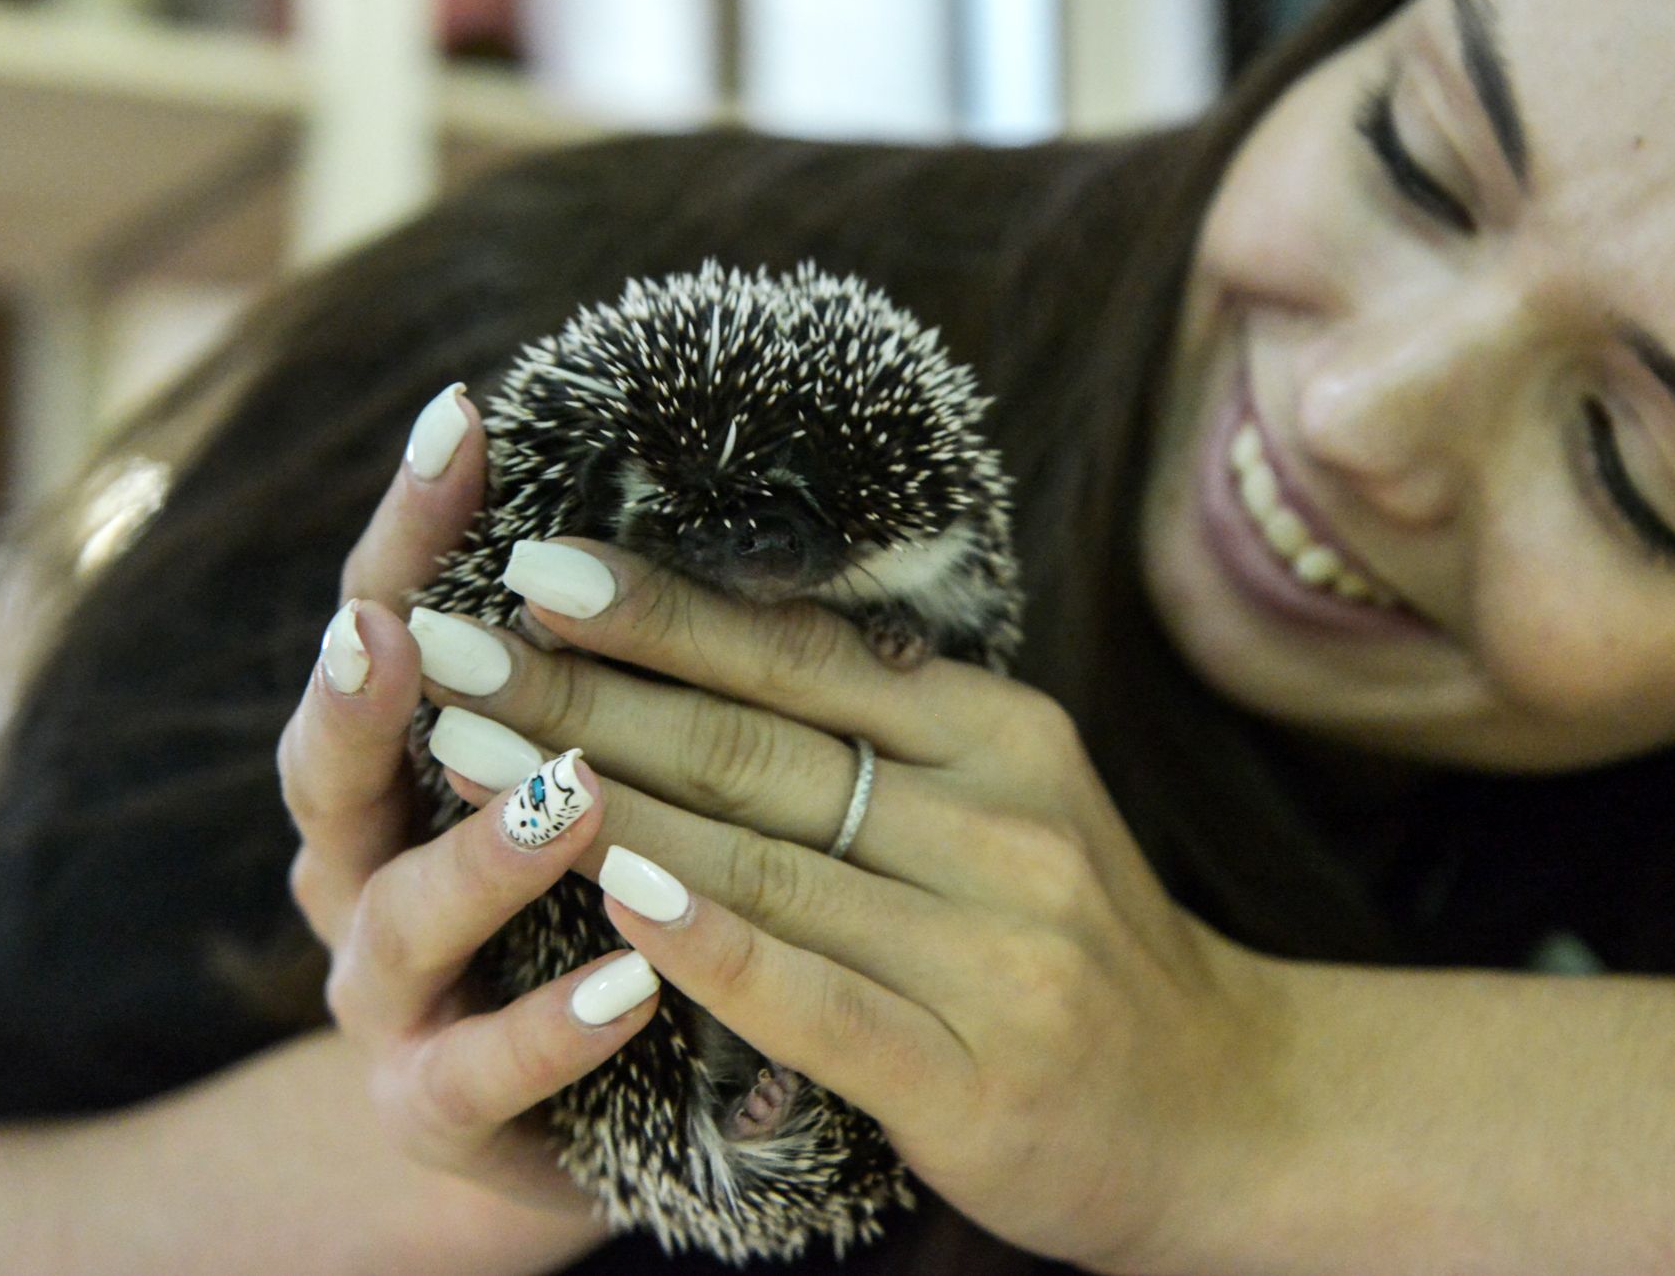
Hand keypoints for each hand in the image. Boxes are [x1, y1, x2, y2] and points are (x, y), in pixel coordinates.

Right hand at [274, 387, 661, 1229]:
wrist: (547, 1118)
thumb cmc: (585, 899)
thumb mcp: (586, 768)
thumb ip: (605, 665)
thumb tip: (696, 491)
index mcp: (397, 761)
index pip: (389, 617)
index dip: (414, 524)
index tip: (462, 416)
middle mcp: (360, 865)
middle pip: (336, 765)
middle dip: (367, 691)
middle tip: (406, 627)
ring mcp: (386, 995)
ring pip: (400, 919)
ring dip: (481, 856)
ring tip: (571, 796)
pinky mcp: (437, 1111)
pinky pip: (479, 1076)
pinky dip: (549, 1026)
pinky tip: (631, 981)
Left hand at [412, 536, 1296, 1274]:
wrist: (1231, 1113)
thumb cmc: (1080, 951)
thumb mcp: (1014, 804)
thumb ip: (895, 732)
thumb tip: (735, 625)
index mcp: (1004, 736)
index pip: (802, 655)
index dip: (660, 609)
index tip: (530, 561)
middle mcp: (1003, 821)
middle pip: (756, 742)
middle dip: (581, 691)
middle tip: (443, 642)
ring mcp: (992, 946)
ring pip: (762, 855)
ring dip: (595, 797)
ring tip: (466, 751)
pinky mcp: (969, 1069)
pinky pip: (815, 992)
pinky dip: (707, 939)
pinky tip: (613, 890)